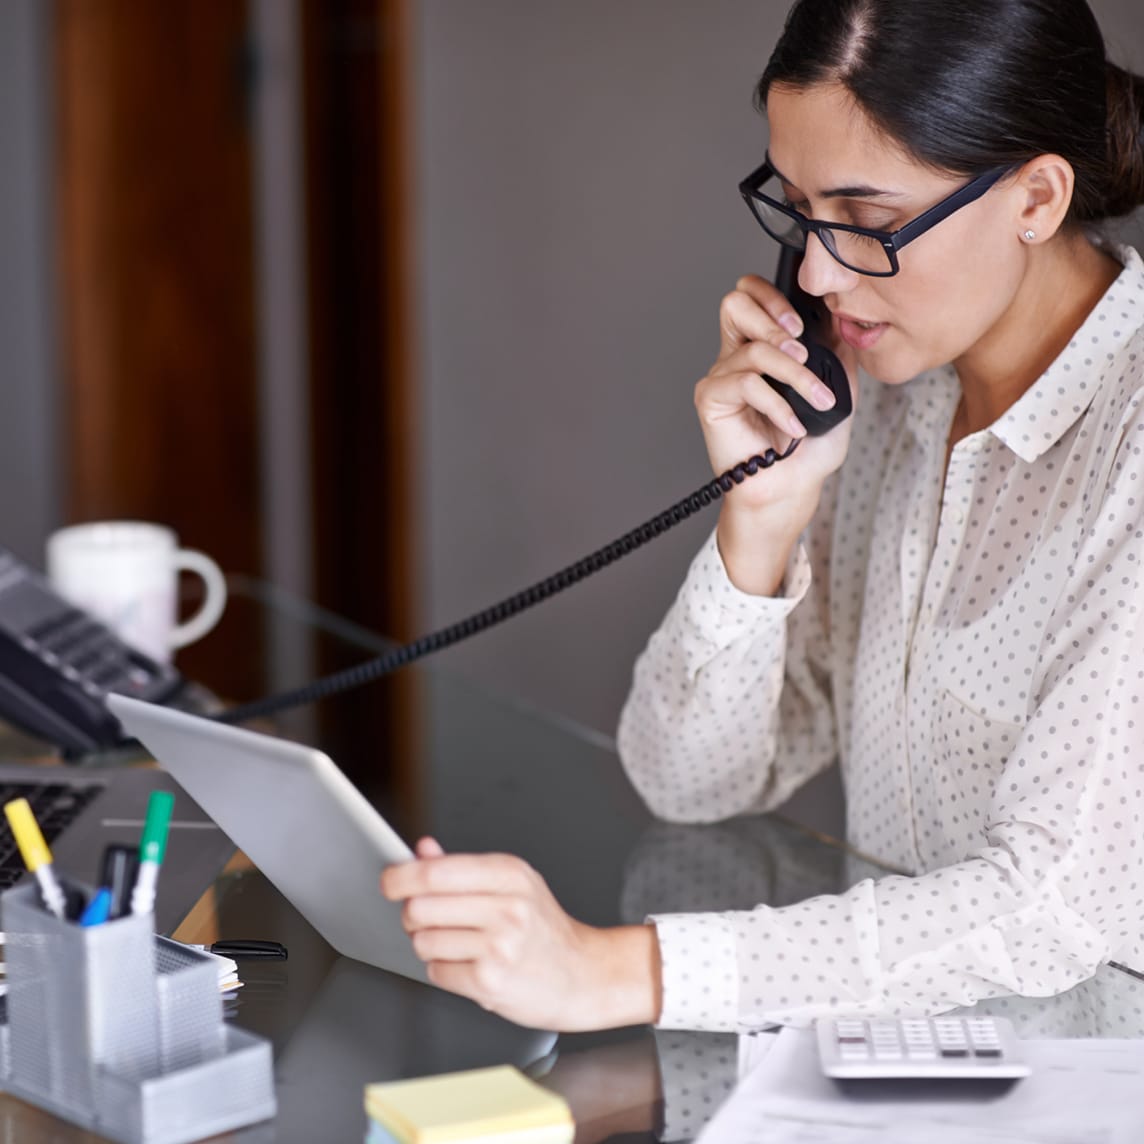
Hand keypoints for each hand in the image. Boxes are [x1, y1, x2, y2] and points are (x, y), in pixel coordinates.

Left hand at [380, 838, 661, 1030]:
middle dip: (413, 916)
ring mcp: (500, 945)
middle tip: (427, 919)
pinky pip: (436, 972)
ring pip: (424, 941)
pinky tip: (470, 966)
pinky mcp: (491, 982)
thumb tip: (423, 849)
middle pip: (420, 906)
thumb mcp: (512, 885)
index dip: (400, 876)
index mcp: (509, 874)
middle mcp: (507, 906)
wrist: (583, 974)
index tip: (389, 880)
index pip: (436, 871)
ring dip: (430, 946)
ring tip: (460, 946)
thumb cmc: (543, 930)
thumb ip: (462, 867)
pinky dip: (445, 971)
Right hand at [696, 274, 857, 592]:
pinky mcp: (711, 400)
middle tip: (803, 351)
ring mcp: (721, 378)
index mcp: (760, 348)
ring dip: (795, 375)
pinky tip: (792, 427)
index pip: (751, 295)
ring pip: (754, 349)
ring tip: (817, 401)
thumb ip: (836, 352)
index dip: (773, 296)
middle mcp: (735, 358)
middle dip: (775, 319)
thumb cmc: (809, 449)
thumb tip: (839, 317)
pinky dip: (777, 403)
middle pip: (735, 302)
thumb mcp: (837, 390)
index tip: (804, 324)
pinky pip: (745, 382)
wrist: (791, 491)